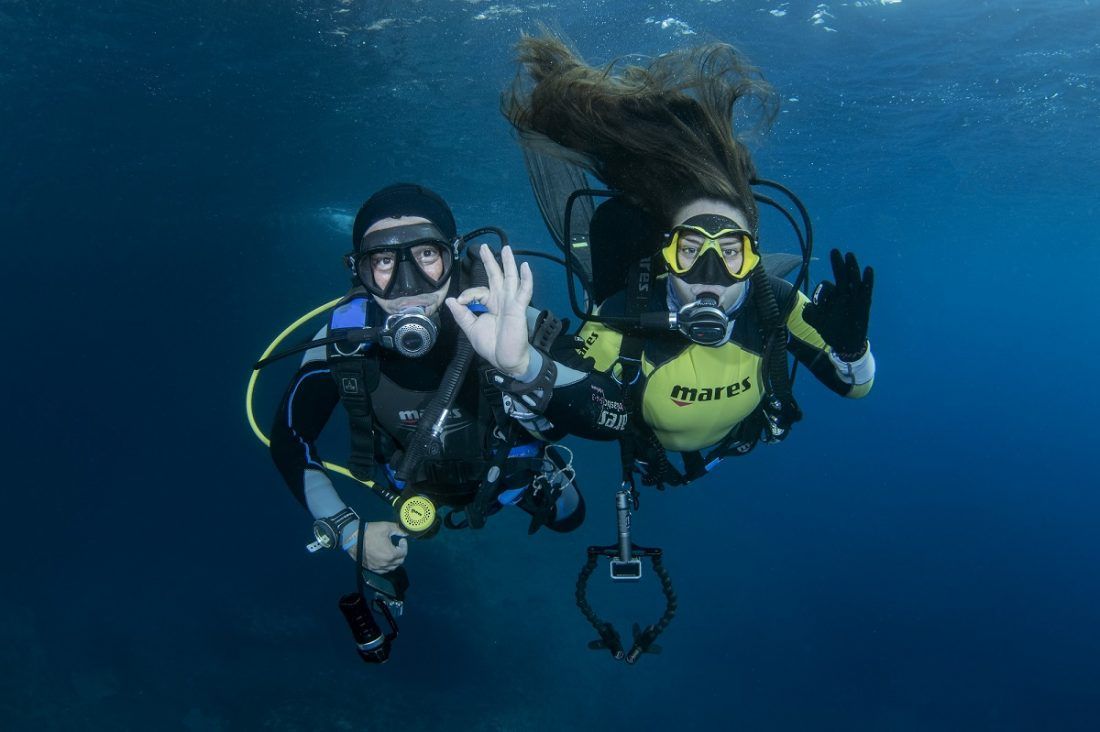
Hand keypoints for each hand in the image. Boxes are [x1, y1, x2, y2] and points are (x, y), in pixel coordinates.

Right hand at [347, 521, 407, 572]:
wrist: (353, 538)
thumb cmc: (370, 531)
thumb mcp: (386, 527)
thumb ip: (399, 530)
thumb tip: (407, 532)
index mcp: (391, 554)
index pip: (404, 553)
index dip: (404, 546)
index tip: (401, 540)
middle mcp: (385, 563)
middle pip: (399, 561)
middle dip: (401, 553)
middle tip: (398, 546)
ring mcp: (378, 567)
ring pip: (391, 567)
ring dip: (394, 560)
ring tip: (391, 551)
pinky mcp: (371, 568)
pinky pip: (383, 570)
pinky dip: (386, 565)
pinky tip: (384, 558)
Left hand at [445, 244, 532, 376]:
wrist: (505, 360)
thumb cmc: (491, 346)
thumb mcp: (471, 329)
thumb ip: (461, 314)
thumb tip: (451, 299)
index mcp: (489, 304)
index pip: (478, 291)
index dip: (468, 294)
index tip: (460, 302)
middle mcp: (500, 300)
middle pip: (495, 276)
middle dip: (490, 261)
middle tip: (485, 246)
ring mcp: (510, 302)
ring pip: (510, 278)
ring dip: (508, 263)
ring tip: (506, 248)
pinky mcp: (518, 308)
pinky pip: (523, 291)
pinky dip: (525, 279)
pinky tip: (524, 267)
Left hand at [802, 249, 873, 357]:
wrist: (846, 344)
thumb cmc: (830, 330)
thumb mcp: (815, 320)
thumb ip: (807, 312)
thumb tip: (807, 305)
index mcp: (832, 296)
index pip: (826, 287)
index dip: (821, 293)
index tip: (818, 305)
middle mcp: (844, 294)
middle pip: (840, 275)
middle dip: (837, 264)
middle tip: (834, 250)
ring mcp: (855, 298)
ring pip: (853, 279)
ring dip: (851, 267)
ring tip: (848, 255)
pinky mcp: (864, 304)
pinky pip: (867, 289)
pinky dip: (868, 280)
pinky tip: (868, 269)